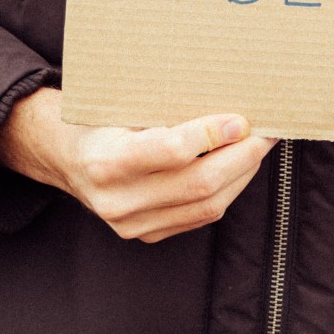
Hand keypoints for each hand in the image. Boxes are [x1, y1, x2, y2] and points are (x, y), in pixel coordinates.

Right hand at [0, 88, 277, 242]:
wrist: (67, 159)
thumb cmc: (100, 121)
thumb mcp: (120, 105)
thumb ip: (165, 108)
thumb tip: (226, 98)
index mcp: (106, 160)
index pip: (171, 151)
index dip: (212, 135)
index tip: (240, 119)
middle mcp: (117, 199)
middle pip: (199, 183)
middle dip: (242, 156)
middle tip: (266, 132)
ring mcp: (132, 224)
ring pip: (207, 205)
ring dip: (242, 174)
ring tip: (259, 147)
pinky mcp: (148, 235)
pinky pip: (201, 216)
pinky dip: (229, 190)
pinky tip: (239, 167)